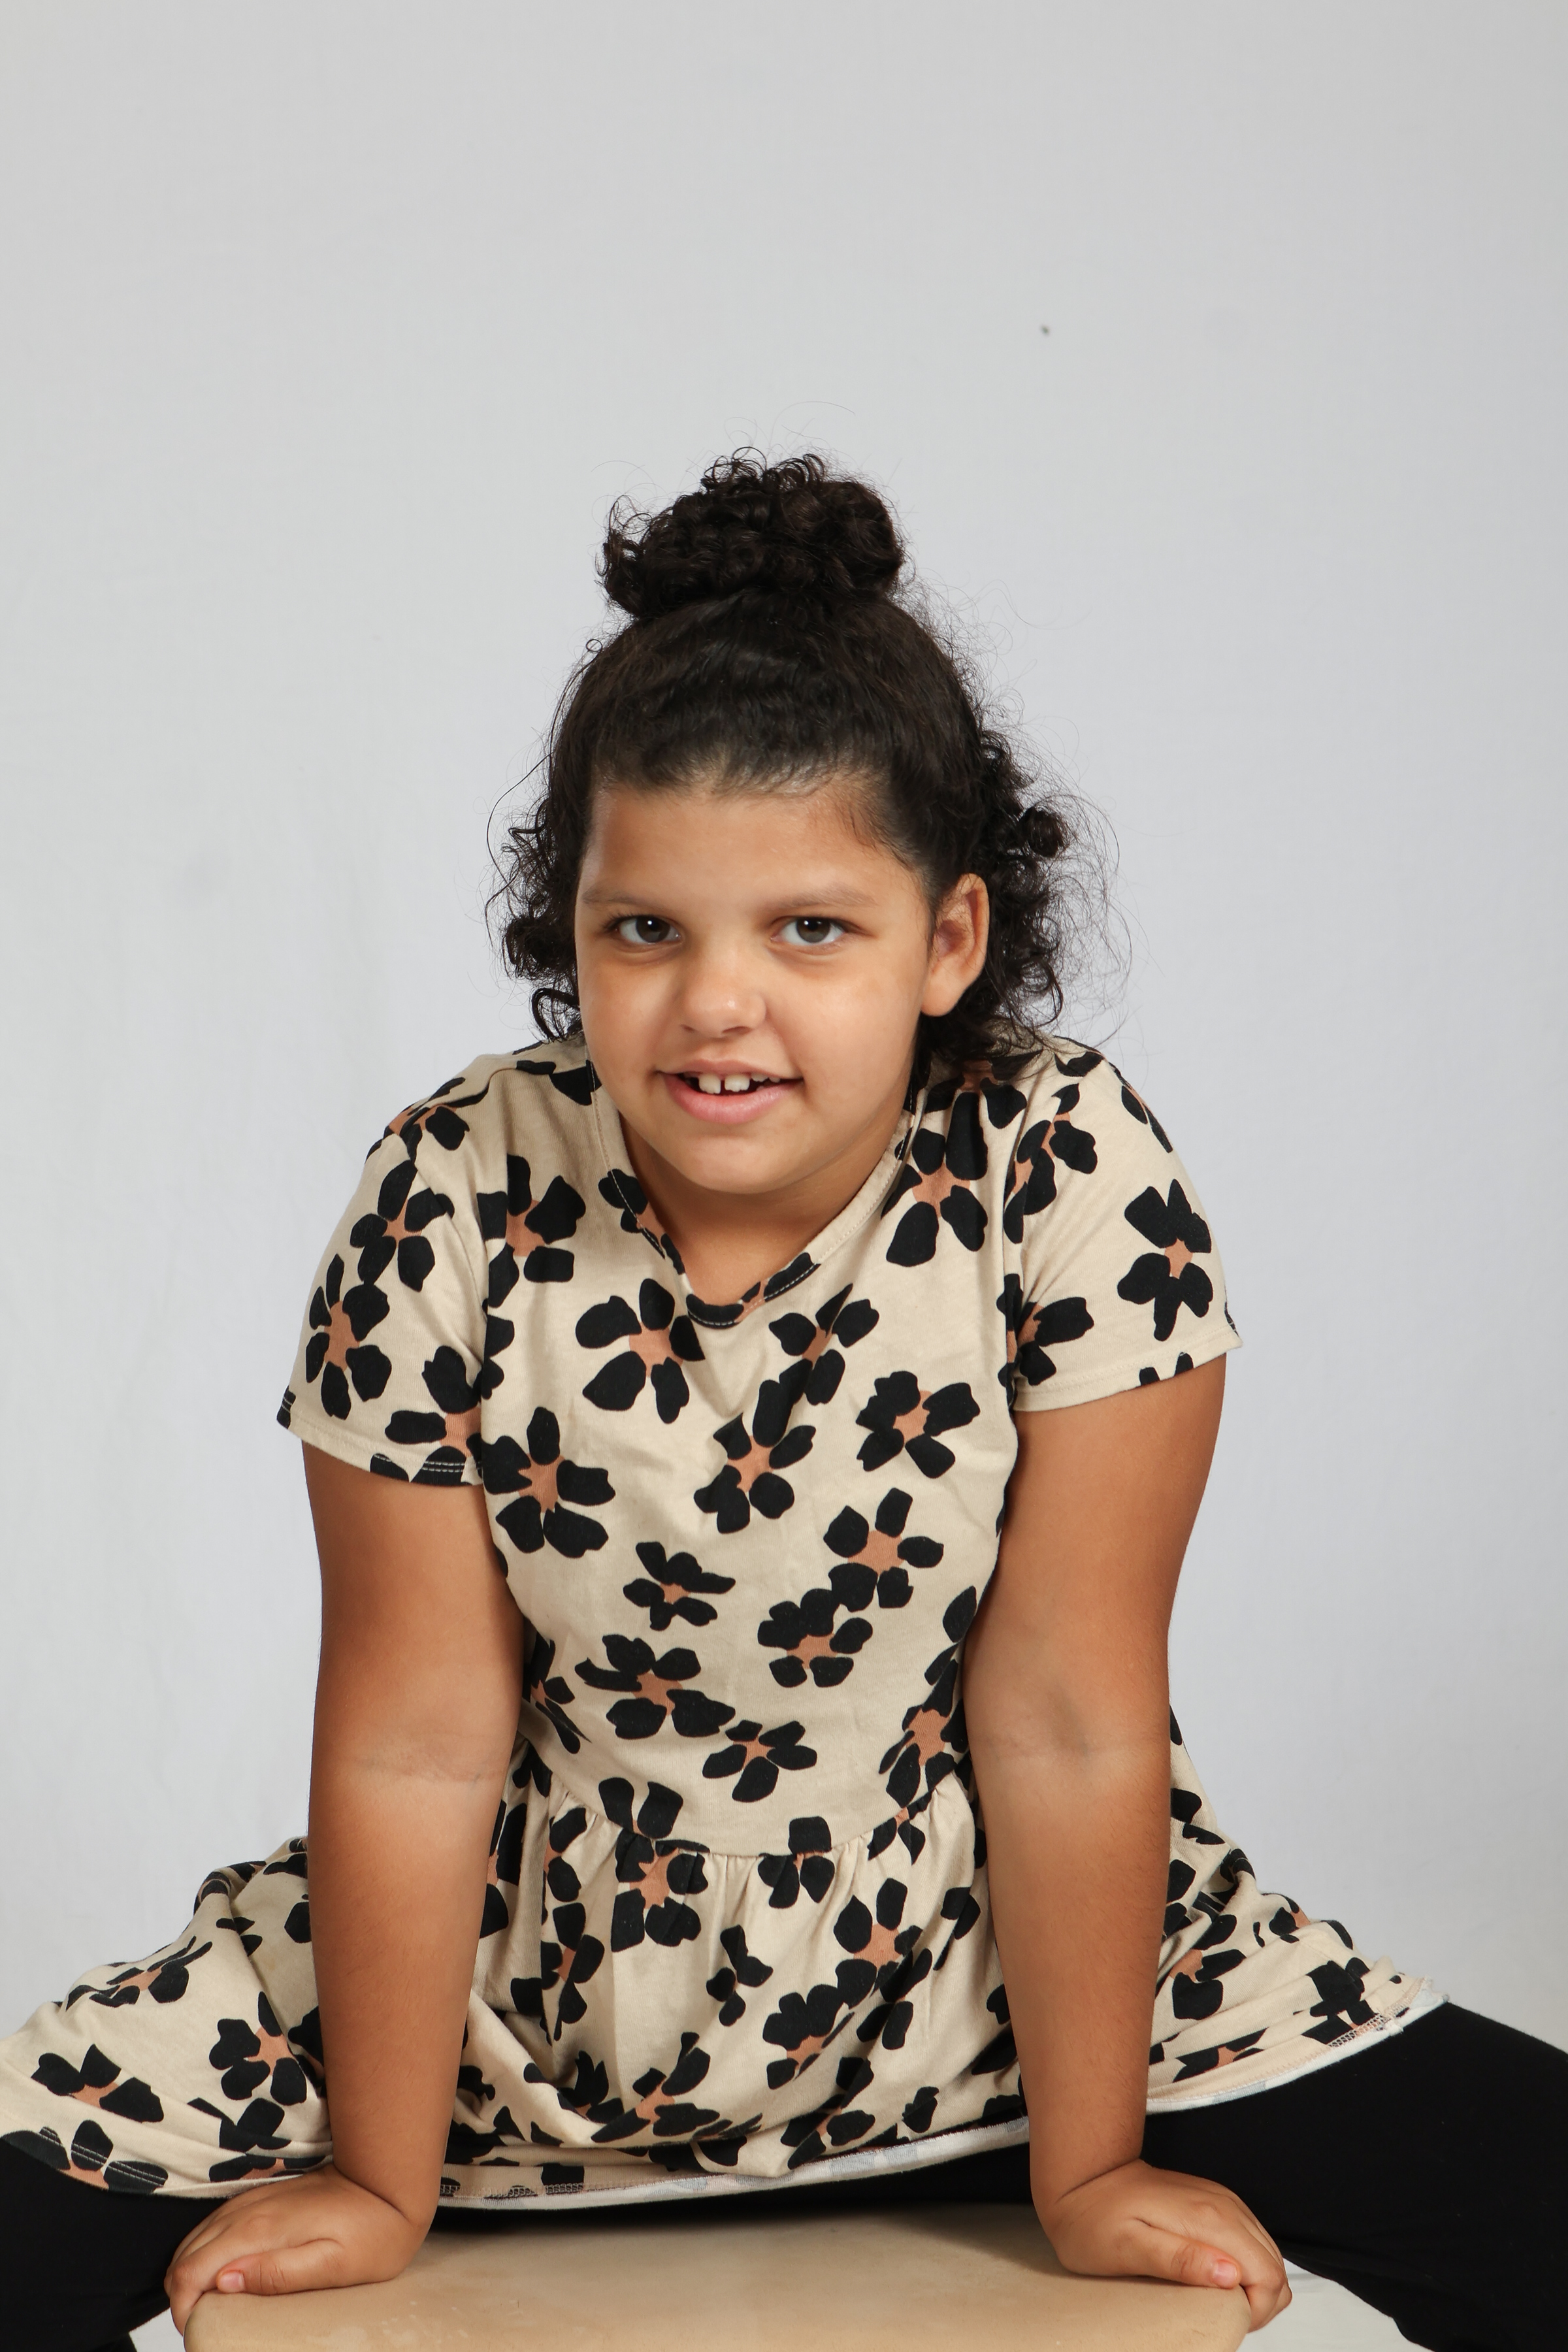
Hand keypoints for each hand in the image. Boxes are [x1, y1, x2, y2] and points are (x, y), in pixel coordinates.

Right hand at [164, 2162, 427, 2333]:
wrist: (388, 2179)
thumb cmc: (370, 2231)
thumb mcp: (332, 2264)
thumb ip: (276, 2274)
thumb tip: (224, 2282)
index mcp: (258, 2232)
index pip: (189, 2272)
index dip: (183, 2310)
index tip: (201, 2333)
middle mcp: (247, 2212)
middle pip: (183, 2258)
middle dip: (182, 2298)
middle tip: (207, 2327)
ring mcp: (251, 2202)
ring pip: (193, 2241)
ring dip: (190, 2276)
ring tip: (213, 2309)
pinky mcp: (259, 2199)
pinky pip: (213, 2227)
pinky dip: (203, 2255)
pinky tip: (222, 2276)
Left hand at [1036, 2156, 1291, 2329]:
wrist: (1081, 2175)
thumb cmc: (1094, 2220)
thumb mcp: (1128, 2248)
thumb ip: (1181, 2260)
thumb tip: (1230, 2275)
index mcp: (1209, 2218)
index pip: (1269, 2275)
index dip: (1254, 2310)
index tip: (1220, 2318)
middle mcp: (1224, 2204)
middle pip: (1276, 2268)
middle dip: (1258, 2303)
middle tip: (1212, 2313)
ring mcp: (1221, 2200)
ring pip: (1268, 2256)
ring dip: (1253, 2287)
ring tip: (1208, 2298)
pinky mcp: (1214, 2203)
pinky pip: (1250, 2243)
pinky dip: (1244, 2269)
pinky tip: (1211, 2278)